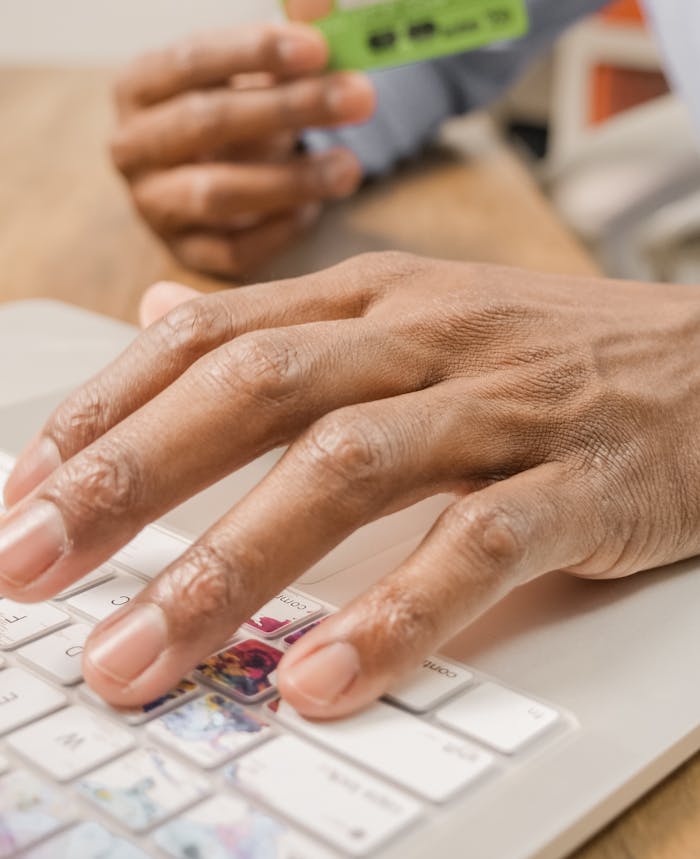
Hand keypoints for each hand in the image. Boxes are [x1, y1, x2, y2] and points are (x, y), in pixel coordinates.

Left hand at [4, 253, 699, 719]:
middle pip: (257, 389)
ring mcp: (503, 406)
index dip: (110, 407)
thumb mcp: (412, 311)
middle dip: (129, 478)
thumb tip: (151, 319)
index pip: (216, 334)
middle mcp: (427, 337)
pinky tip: (320, 679)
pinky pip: (477, 546)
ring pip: (348, 468)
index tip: (26, 489)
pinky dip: (395, 615)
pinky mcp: (581, 482)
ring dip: (230, 567)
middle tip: (26, 566)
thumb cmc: (549, 352)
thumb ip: (282, 323)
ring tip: (139, 655)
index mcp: (376, 296)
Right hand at [110, 23, 375, 276]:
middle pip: (207, 122)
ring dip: (290, 178)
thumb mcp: (251, 75)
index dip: (255, 51)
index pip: (191, 60)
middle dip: (287, 108)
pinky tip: (315, 209)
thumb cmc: (237, 111)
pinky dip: (278, 229)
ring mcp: (152, 204)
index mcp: (140, 86)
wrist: (211, 175)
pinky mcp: (182, 253)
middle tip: (357, 97)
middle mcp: (132, 146)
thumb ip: (284, 53)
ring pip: (216, 193)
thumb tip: (329, 22)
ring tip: (349, 165)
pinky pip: (232, 250)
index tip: (319, 48)